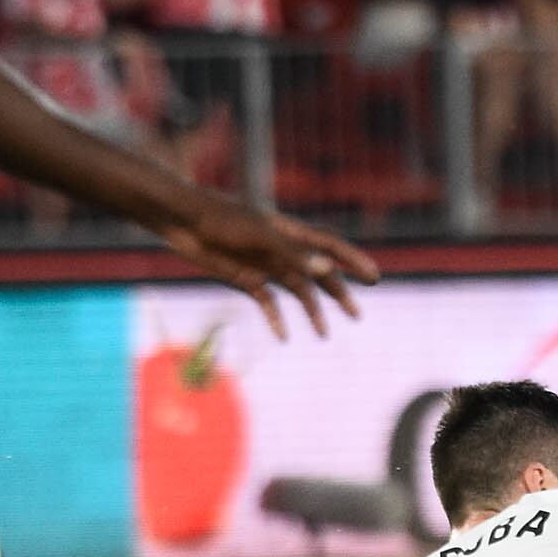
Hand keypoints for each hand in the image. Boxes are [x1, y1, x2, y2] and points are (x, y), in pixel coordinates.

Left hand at [163, 193, 379, 338]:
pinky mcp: (246, 277)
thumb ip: (294, 256)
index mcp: (292, 233)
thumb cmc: (223, 220)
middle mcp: (283, 250)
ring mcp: (265, 265)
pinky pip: (267, 302)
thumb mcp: (261, 238)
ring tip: (324, 334)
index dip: (354, 262)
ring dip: (311, 312)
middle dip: (339, 294)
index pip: (331, 248)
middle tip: (357, 315)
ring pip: (296, 292)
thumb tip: (328, 271)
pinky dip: (276, 319)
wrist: (183, 220)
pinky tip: (284, 336)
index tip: (374, 278)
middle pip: (319, 274)